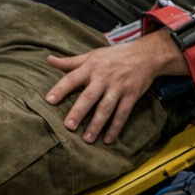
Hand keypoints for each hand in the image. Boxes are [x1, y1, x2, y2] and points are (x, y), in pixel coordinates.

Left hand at [45, 33, 178, 143]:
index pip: (72, 78)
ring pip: (106, 108)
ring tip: (87, 139)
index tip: (49, 101)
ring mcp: (119, 87)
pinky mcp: (131, 95)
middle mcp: (104, 78)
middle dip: (79, 111)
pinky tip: (108, 139)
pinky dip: (116, 127)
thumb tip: (49, 60)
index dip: (61, 89)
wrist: (146, 54)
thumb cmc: (115, 55)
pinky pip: (122, 113)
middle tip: (68, 126)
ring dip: (97, 124)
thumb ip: (71, 62)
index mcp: (91, 67)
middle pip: (89, 96)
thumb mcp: (92, 55)